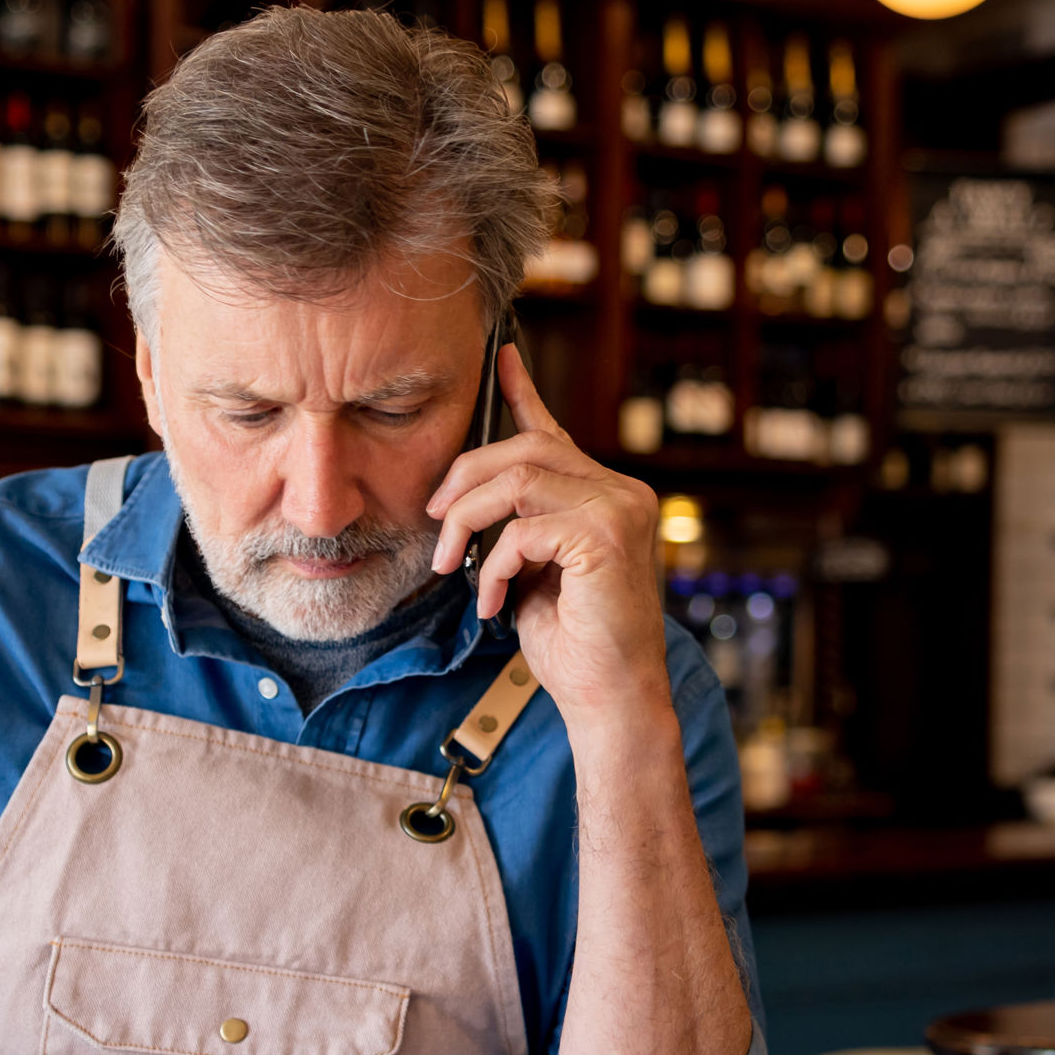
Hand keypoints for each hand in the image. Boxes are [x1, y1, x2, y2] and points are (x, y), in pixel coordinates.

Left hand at [426, 345, 672, 734]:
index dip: (521, 392)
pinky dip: (491, 567)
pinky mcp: (607, 537)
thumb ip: (516, 527)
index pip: (553, 433)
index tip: (498, 357)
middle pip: (525, 448)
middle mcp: (621, 492)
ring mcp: (620, 509)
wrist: (609, 698)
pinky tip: (490, 602)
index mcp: (606, 495)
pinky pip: (521, 530)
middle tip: (433, 517)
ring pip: (517, 479)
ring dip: (466, 520)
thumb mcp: (531, 571)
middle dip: (464, 477)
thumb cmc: (572, 643)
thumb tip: (464, 497)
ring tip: (450, 561)